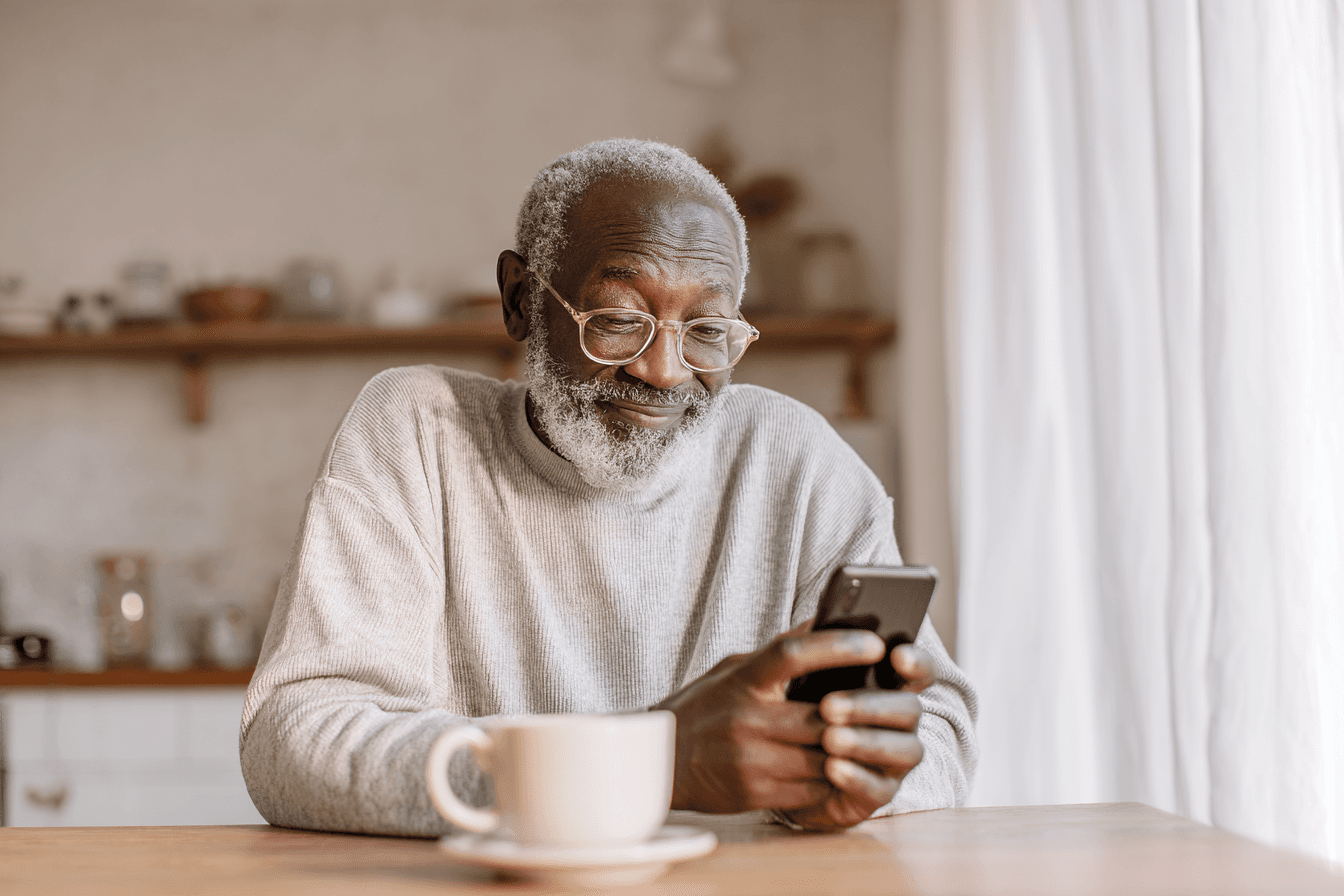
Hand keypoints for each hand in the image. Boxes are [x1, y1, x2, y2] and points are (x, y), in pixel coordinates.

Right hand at [653, 624, 886, 813]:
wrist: (657, 762)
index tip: (874, 642)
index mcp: (744, 680)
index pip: (793, 653)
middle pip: (822, 714)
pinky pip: (812, 789)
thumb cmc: (703, 709)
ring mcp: (752, 759)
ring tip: (876, 737)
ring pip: (825, 756)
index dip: (837, 645)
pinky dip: (834, 779)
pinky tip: (847, 769)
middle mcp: (748, 718)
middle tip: (891, 701)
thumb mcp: (733, 670)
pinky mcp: (756, 793)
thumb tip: (825, 622)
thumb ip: (778, 653)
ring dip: (852, 749)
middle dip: (859, 711)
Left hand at [777, 643, 935, 830]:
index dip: (916, 663)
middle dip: (870, 705)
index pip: (920, 670)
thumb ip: (819, 646)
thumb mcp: (804, 674)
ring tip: (828, 738)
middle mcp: (902, 722)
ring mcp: (895, 760)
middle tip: (828, 705)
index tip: (897, 655)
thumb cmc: (798, 704)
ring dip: (866, 742)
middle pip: (910, 709)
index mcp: (890, 685)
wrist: (774, 762)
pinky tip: (832, 767)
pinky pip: (879, 790)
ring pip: (904, 750)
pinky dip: (857, 777)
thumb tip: (828, 615)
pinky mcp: (877, 794)